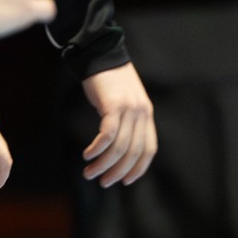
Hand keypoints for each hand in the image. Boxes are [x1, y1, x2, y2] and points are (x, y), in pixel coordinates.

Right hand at [80, 64, 157, 187]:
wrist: (101, 56)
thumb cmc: (110, 82)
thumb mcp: (125, 103)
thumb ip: (127, 123)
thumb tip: (118, 150)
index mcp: (146, 115)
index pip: (149, 149)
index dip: (138, 168)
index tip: (125, 181)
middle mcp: (141, 113)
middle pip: (133, 151)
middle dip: (118, 171)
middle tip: (103, 181)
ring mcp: (129, 108)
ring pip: (119, 146)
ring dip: (103, 164)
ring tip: (89, 172)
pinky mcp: (114, 104)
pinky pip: (108, 134)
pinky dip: (97, 148)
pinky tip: (88, 155)